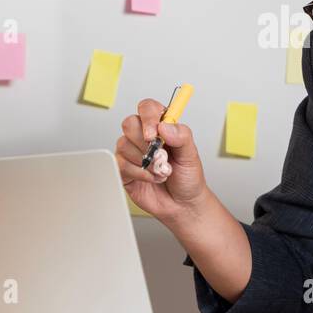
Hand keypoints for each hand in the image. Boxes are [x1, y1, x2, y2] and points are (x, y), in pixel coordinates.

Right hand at [115, 98, 210, 221]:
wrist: (182, 204)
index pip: (147, 108)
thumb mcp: (191, 155)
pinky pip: (121, 164)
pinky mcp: (124, 169)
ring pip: (124, 145)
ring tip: (161, 171)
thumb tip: (164, 126)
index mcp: (161, 126)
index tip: (153, 134)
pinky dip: (139, 173)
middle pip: (130, 123)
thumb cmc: (188, 177)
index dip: (148, 118)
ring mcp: (132, 152)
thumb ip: (181, 136)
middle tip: (161, 156)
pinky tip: (151, 178)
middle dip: (145, 143)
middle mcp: (143, 136)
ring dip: (146, 162)